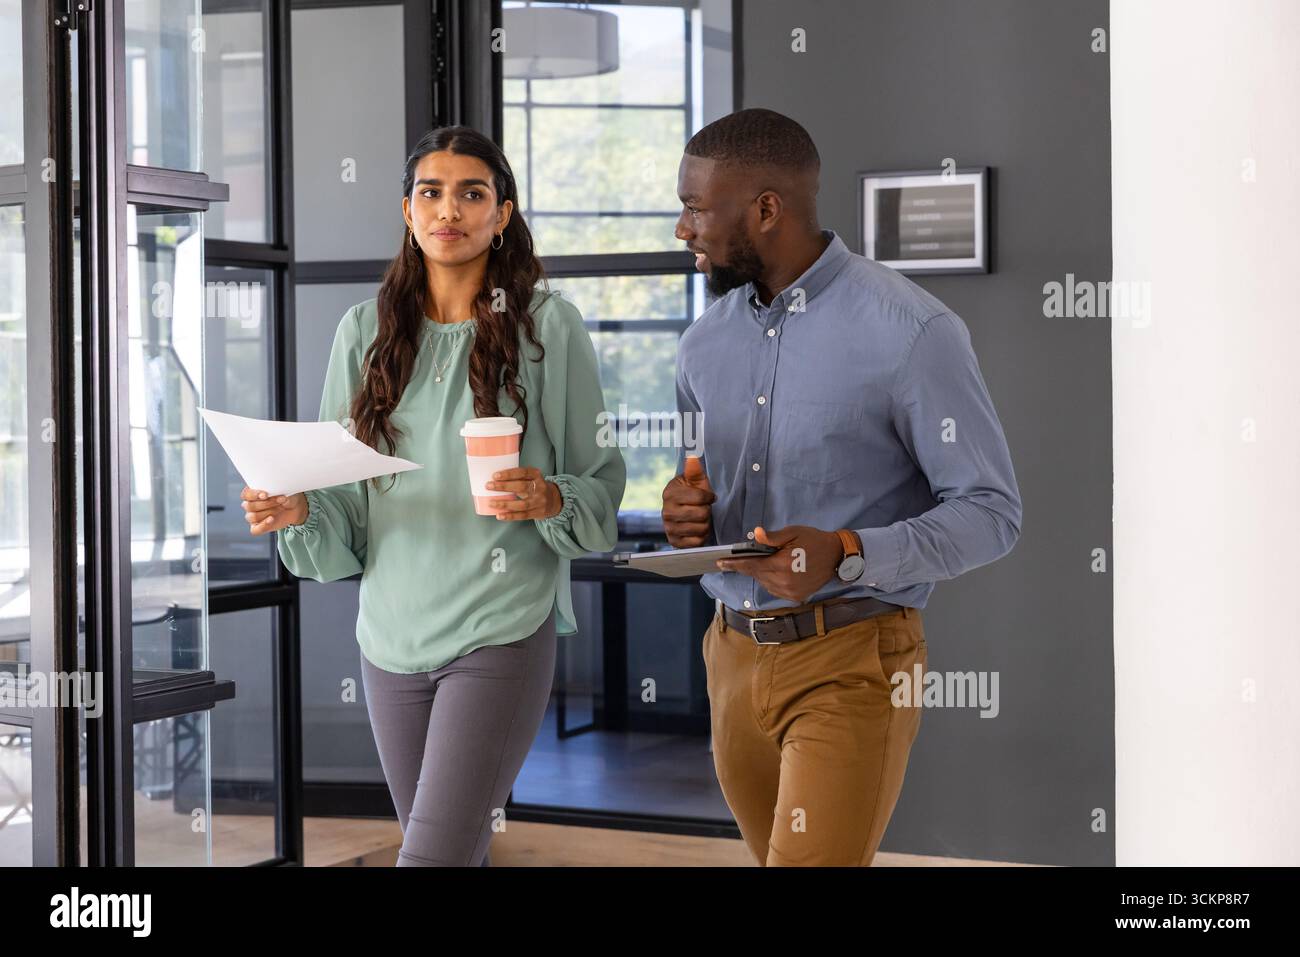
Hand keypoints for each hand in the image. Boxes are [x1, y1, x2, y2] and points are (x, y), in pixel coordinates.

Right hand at [242, 486, 308, 534]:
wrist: (294, 508)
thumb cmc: (286, 497)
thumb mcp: (285, 492)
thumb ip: (280, 493)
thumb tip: (280, 498)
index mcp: (251, 494)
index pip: (246, 494)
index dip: (254, 495)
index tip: (265, 495)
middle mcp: (249, 505)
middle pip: (249, 506)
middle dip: (266, 503)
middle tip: (280, 500)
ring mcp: (252, 517)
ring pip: (253, 516)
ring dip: (268, 512)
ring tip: (281, 507)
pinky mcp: (257, 527)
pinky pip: (255, 530)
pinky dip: (263, 525)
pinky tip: (272, 519)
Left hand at [485, 466, 561, 519]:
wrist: (555, 500)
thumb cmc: (536, 487)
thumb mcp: (532, 478)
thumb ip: (518, 477)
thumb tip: (495, 479)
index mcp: (537, 475)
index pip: (523, 472)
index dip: (509, 474)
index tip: (495, 475)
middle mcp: (540, 487)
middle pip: (521, 487)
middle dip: (503, 486)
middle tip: (489, 486)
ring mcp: (539, 501)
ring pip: (522, 504)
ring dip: (505, 504)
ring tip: (492, 503)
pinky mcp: (538, 512)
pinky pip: (523, 515)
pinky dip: (510, 516)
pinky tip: (500, 515)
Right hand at [661, 458, 714, 547]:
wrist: (683, 514)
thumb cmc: (692, 495)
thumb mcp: (695, 481)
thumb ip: (694, 470)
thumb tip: (692, 457)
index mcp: (670, 494)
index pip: (700, 497)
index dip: (709, 497)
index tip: (708, 497)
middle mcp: (666, 512)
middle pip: (701, 514)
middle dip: (707, 511)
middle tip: (703, 509)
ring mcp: (669, 528)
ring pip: (701, 528)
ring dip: (705, 524)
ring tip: (700, 519)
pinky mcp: (674, 542)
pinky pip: (697, 542)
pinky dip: (701, 537)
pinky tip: (697, 530)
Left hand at [715, 525, 843, 602]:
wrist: (837, 556)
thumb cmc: (813, 540)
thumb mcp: (793, 533)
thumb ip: (773, 537)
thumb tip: (756, 534)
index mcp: (782, 565)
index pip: (752, 565)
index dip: (734, 564)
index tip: (719, 563)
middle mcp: (784, 582)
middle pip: (757, 575)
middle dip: (748, 566)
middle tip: (739, 559)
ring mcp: (790, 592)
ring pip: (765, 583)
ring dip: (760, 574)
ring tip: (764, 563)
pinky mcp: (795, 597)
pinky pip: (774, 590)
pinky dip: (770, 581)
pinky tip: (775, 572)